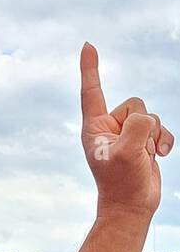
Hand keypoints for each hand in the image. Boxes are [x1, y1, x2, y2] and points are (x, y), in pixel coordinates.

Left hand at [81, 44, 173, 218]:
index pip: (92, 92)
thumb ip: (137, 127)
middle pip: (135, 104)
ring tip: (146, 156)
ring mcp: (127, 133)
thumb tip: (145, 120)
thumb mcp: (126, 153)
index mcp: (95, 127)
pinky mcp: (142, 141)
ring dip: (155, 135)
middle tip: (136, 151)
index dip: (90, 68)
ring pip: (150, 115)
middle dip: (143, 125)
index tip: (88, 45)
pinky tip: (160, 155)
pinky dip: (164, 140)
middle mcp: (109, 127)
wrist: (132, 206)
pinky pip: (160, 126)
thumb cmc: (122, 183)